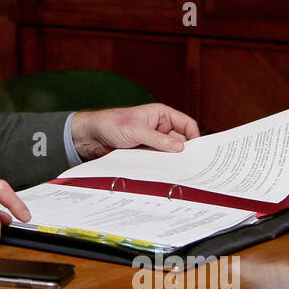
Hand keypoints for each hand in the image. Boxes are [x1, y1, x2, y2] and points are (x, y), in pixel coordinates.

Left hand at [69, 103, 199, 160]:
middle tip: (189, 166)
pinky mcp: (145, 153)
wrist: (90, 136)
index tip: (198, 152)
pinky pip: (158, 160)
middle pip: (180, 141)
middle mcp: (160, 127)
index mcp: (161, 115)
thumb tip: (180, 148)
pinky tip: (163, 174)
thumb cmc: (112, 124)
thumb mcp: (137, 130)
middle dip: (183, 152)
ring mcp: (153, 141)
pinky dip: (161, 166)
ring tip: (177, 172)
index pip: (186, 124)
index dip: (194, 137)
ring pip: (170, 153)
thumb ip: (159, 140)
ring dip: (171, 161)